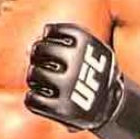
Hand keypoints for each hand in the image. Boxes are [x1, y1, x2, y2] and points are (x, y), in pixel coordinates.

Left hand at [24, 23, 139, 138]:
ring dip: (34, 77)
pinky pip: (32, 100)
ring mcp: (69, 86)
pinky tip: (41, 98)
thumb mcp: (85, 52)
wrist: (113, 106)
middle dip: (37, 56)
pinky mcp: (62, 108)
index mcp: (86, 42)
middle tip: (44, 64)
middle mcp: (77, 62)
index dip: (48, 38)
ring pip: (34, 73)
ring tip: (42, 81)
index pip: (51, 30)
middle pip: (39, 49)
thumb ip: (57, 46)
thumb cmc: (91, 73)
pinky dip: (33, 99)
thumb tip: (26, 49)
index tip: (55, 48)